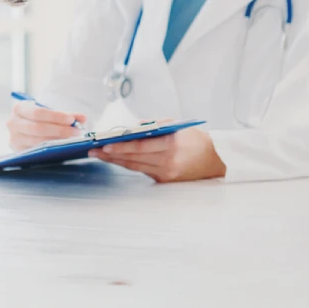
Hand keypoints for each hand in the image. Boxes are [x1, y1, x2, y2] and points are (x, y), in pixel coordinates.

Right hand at [7, 102, 86, 151]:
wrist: (27, 126)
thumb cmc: (40, 118)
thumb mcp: (50, 112)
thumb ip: (67, 115)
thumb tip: (83, 118)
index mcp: (19, 108)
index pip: (38, 113)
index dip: (56, 117)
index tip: (72, 120)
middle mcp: (13, 123)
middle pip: (38, 128)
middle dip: (59, 130)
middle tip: (76, 132)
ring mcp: (14, 139)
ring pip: (37, 142)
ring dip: (57, 142)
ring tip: (73, 140)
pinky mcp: (18, 152)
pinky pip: (36, 152)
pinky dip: (50, 150)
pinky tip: (63, 148)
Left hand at [88, 127, 225, 181]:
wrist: (215, 159)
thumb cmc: (194, 138)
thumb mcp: (176, 126)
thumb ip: (153, 126)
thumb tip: (129, 129)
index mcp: (170, 145)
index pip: (139, 147)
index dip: (120, 146)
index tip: (104, 144)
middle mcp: (167, 162)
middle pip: (133, 159)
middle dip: (111, 155)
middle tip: (93, 151)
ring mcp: (165, 174)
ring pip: (134, 167)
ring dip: (115, 161)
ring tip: (99, 155)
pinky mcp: (164, 181)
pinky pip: (142, 172)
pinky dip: (128, 165)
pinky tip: (116, 160)